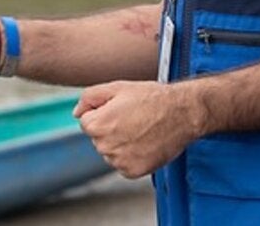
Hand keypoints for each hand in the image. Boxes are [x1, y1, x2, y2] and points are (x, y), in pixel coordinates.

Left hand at [74, 81, 197, 178]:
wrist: (182, 113)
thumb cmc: (152, 98)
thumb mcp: (117, 88)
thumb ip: (89, 98)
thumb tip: (76, 113)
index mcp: (97, 125)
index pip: (87, 122)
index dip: (104, 113)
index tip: (122, 110)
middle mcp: (104, 146)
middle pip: (98, 138)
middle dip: (111, 128)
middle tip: (134, 118)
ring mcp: (119, 161)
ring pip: (111, 152)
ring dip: (121, 143)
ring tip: (141, 129)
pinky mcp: (133, 171)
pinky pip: (124, 164)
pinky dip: (132, 156)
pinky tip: (145, 143)